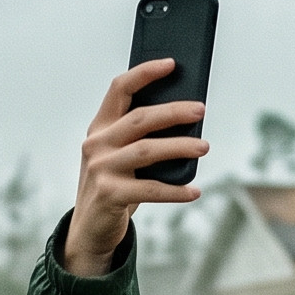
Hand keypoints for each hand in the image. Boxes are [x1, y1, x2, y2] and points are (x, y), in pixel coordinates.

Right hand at [63, 59, 208, 275]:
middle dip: (173, 111)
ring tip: (204, 147)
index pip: (119, 89)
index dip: (144, 73)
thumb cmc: (115, 186)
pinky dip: (176, 190)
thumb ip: (140, 138)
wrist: (90, 230)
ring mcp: (100, 169)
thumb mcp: (119, 157)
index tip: (171, 64)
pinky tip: (194, 191)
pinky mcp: (109, 194)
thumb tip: (187, 120)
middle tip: (200, 110)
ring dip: (179, 147)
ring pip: (147, 150)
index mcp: (99, 128)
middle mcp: (96, 144)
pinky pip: (150, 189)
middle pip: (139, 118)